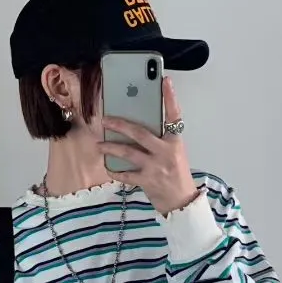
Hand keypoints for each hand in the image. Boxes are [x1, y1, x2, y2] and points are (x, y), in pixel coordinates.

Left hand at [100, 76, 200, 215]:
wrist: (182, 202)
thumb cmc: (177, 174)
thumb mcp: (175, 153)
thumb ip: (161, 140)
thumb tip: (136, 129)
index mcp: (175, 141)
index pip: (174, 115)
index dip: (170, 98)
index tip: (165, 81)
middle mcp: (166, 151)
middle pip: (140, 133)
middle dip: (120, 125)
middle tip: (105, 120)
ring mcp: (156, 166)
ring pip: (128, 152)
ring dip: (111, 147)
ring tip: (99, 145)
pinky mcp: (147, 181)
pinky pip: (126, 174)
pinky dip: (115, 171)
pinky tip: (107, 167)